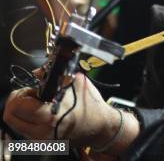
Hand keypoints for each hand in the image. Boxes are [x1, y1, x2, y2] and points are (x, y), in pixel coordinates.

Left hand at [3, 73, 120, 148]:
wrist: (101, 127)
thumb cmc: (91, 105)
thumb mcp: (77, 83)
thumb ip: (55, 75)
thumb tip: (37, 72)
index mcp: (51, 115)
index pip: (17, 105)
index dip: (23, 93)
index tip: (33, 89)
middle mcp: (43, 131)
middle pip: (10, 116)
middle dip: (17, 102)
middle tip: (31, 96)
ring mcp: (41, 139)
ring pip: (15, 124)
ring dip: (21, 112)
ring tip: (38, 105)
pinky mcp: (43, 143)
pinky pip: (25, 130)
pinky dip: (29, 120)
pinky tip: (43, 113)